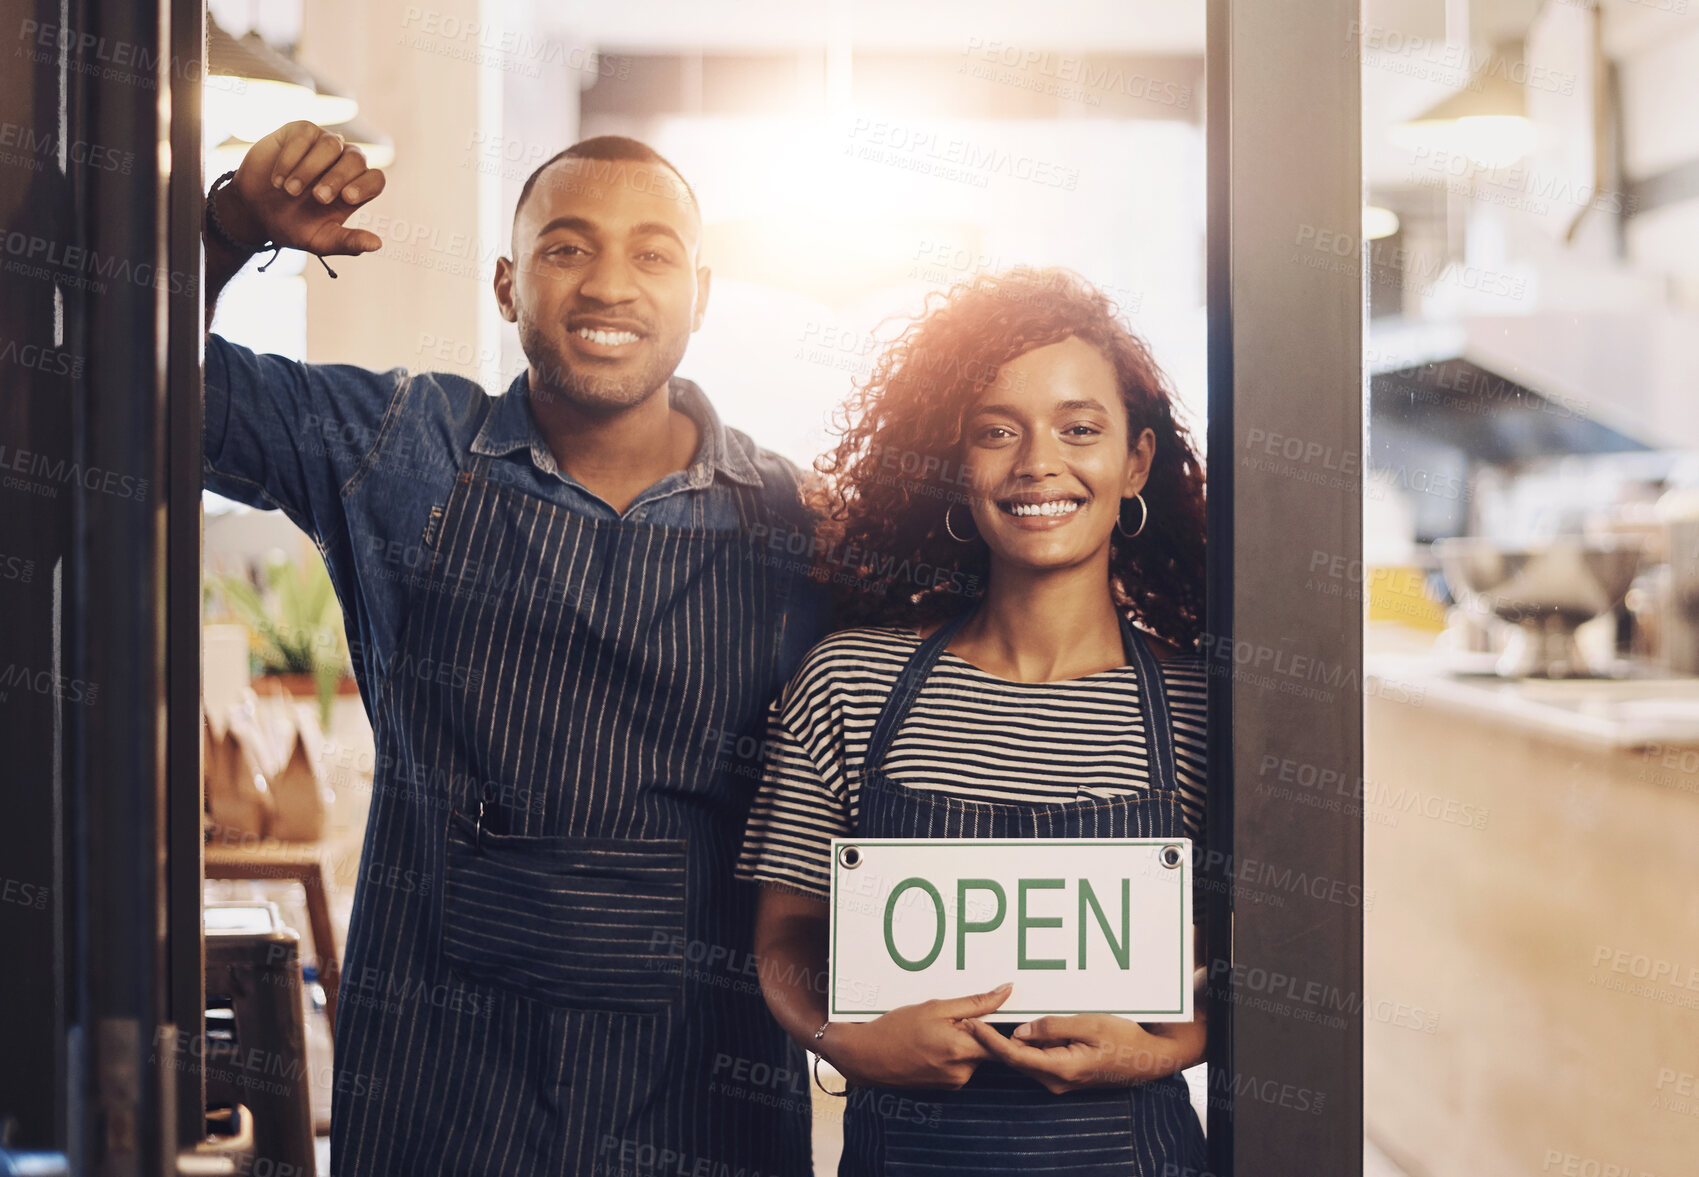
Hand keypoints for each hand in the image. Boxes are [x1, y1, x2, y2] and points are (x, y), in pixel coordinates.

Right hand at [216, 121, 385, 257]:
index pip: (375, 179)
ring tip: (290, 191)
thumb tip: (377, 245)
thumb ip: (347, 242)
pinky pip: (305, 135)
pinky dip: (291, 157)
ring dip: (310, 169)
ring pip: (331, 144)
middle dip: (337, 178)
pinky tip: (278, 179)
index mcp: (354, 189)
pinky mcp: (299, 132)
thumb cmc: (293, 225)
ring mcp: (322, 145)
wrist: (254, 211)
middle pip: (356, 159)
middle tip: (318, 198)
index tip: (348, 199)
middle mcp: (343, 163)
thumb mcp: (319, 240)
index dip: (366, 186)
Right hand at [825, 983, 1011, 1089]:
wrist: (868, 1057)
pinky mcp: (946, 1086)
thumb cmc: (897, 1029)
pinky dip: (953, 1052)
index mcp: (963, 1050)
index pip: (1003, 1041)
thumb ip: (975, 1003)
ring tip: (936, 1029)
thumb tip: (1006, 992)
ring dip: (964, 1041)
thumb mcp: (936, 1008)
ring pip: (973, 1055)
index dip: (1004, 1026)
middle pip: (988, 1047)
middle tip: (953, 1016)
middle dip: (978, 1030)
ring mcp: (954, 1082)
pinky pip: (961, 1065)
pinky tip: (932, 1043)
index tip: (1003, 1014)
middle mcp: (962, 1071)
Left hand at [963, 1013, 1202, 1093]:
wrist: (1149, 1059)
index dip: (989, 1041)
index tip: (971, 1024)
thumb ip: (1052, 1027)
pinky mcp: (1065, 1074)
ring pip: (1025, 1059)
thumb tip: (1019, 1032)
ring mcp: (1060, 1080)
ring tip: (987, 1019)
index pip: (1014, 1056)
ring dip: (1006, 1042)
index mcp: (1060, 1068)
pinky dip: (1024, 1045)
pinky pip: (1038, 1059)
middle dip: (991, 1041)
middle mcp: (1056, 1080)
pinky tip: (1017, 1028)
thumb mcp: (1089, 1024)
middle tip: (970, 1017)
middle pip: (1014, 1060)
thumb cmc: (1123, 1039)